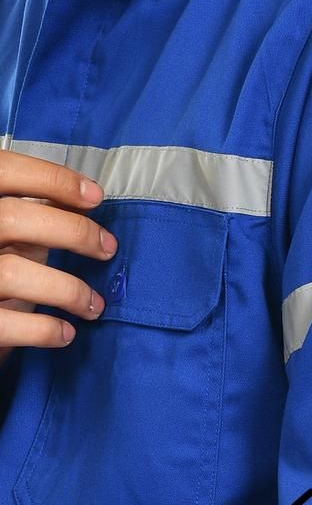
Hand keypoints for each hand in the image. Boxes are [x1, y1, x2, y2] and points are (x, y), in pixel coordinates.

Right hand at [0, 150, 116, 364]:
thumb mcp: (8, 234)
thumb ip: (34, 217)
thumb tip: (84, 199)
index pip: (4, 171)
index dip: (52, 178)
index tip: (95, 196)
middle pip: (14, 217)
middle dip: (74, 231)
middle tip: (108, 248)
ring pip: (15, 272)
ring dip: (70, 290)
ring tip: (94, 305)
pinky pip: (8, 325)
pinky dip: (45, 329)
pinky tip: (65, 333)